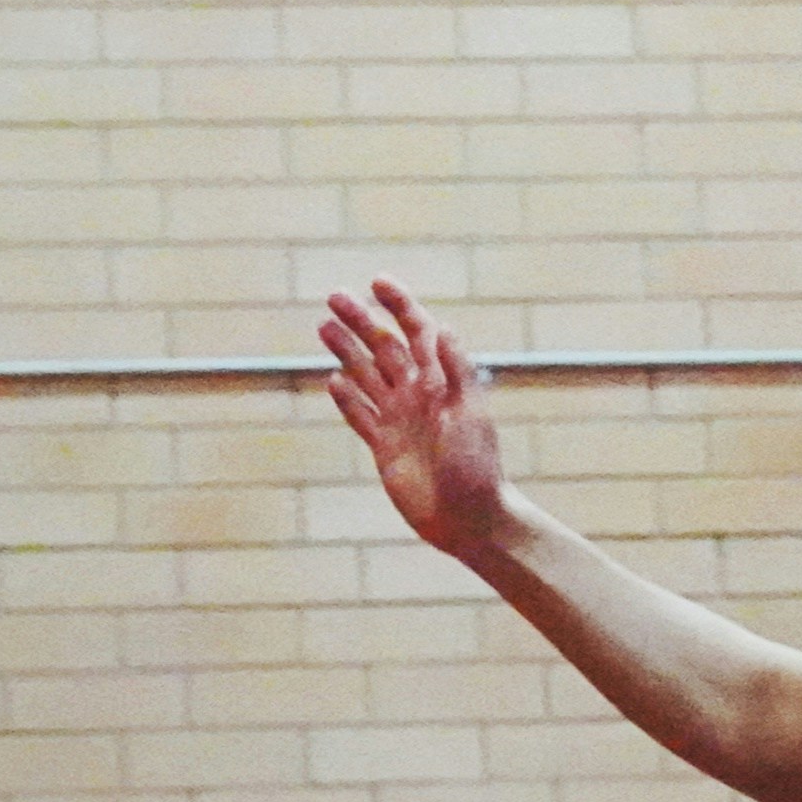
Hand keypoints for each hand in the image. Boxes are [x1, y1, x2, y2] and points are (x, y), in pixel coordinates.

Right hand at [321, 279, 511, 557]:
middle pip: (384, 347)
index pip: (418, 332)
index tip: (377, 282)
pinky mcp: (385, 448)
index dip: (399, 305)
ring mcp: (400, 420)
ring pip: (367, 376)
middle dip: (361, 321)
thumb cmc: (477, 467)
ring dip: (347, 351)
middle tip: (333, 297)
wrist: (469, 519)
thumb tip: (441, 327)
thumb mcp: (470, 414)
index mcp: (442, 381)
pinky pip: (361, 416)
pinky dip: (346, 399)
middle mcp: (419, 395)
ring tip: (323, 327)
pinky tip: (332, 380)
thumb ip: (456, 370)